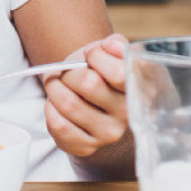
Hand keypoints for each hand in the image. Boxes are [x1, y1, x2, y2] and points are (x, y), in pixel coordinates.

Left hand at [43, 33, 128, 158]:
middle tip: (65, 72)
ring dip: (54, 88)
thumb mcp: (111, 52)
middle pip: (88, 84)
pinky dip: (50, 109)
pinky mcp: (87, 147)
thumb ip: (115, 43)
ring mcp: (109, 133)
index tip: (89, 54)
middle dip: (68, 71)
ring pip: (69, 104)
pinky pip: (58, 125)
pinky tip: (55, 104)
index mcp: (140, 87)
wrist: (91, 100)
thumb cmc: (100, 71)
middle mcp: (129, 114)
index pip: (119, 72)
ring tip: (56, 85)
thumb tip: (110, 46)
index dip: (96, 56)